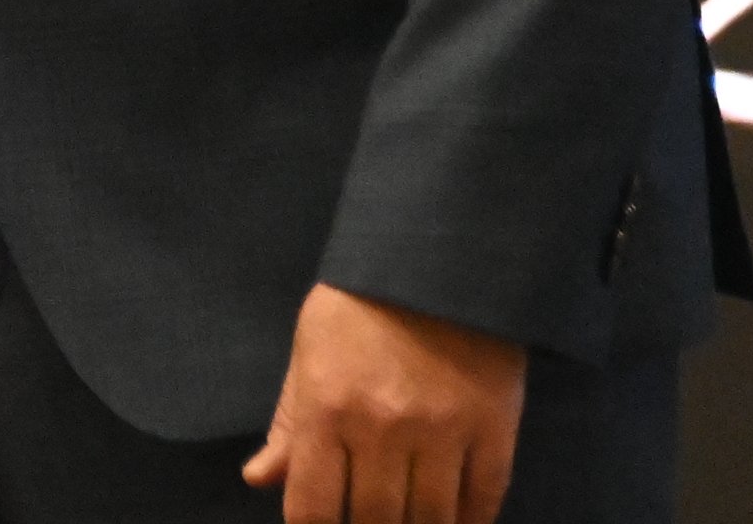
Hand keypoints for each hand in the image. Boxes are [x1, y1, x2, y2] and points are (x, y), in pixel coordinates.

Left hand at [242, 284, 527, 523]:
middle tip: (370, 520)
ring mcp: (441, 432)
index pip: (313, 507)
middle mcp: (381, 429)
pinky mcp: (493, 428)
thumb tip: (259, 479)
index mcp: (326, 409)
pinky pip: (483, 500)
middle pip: (375, 522)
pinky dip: (469, 522)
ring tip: (411, 522)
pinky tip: (455, 521)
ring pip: (431, 521)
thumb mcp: (309, 352)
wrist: (438, 255)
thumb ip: (289, 423)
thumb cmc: (359, 305)